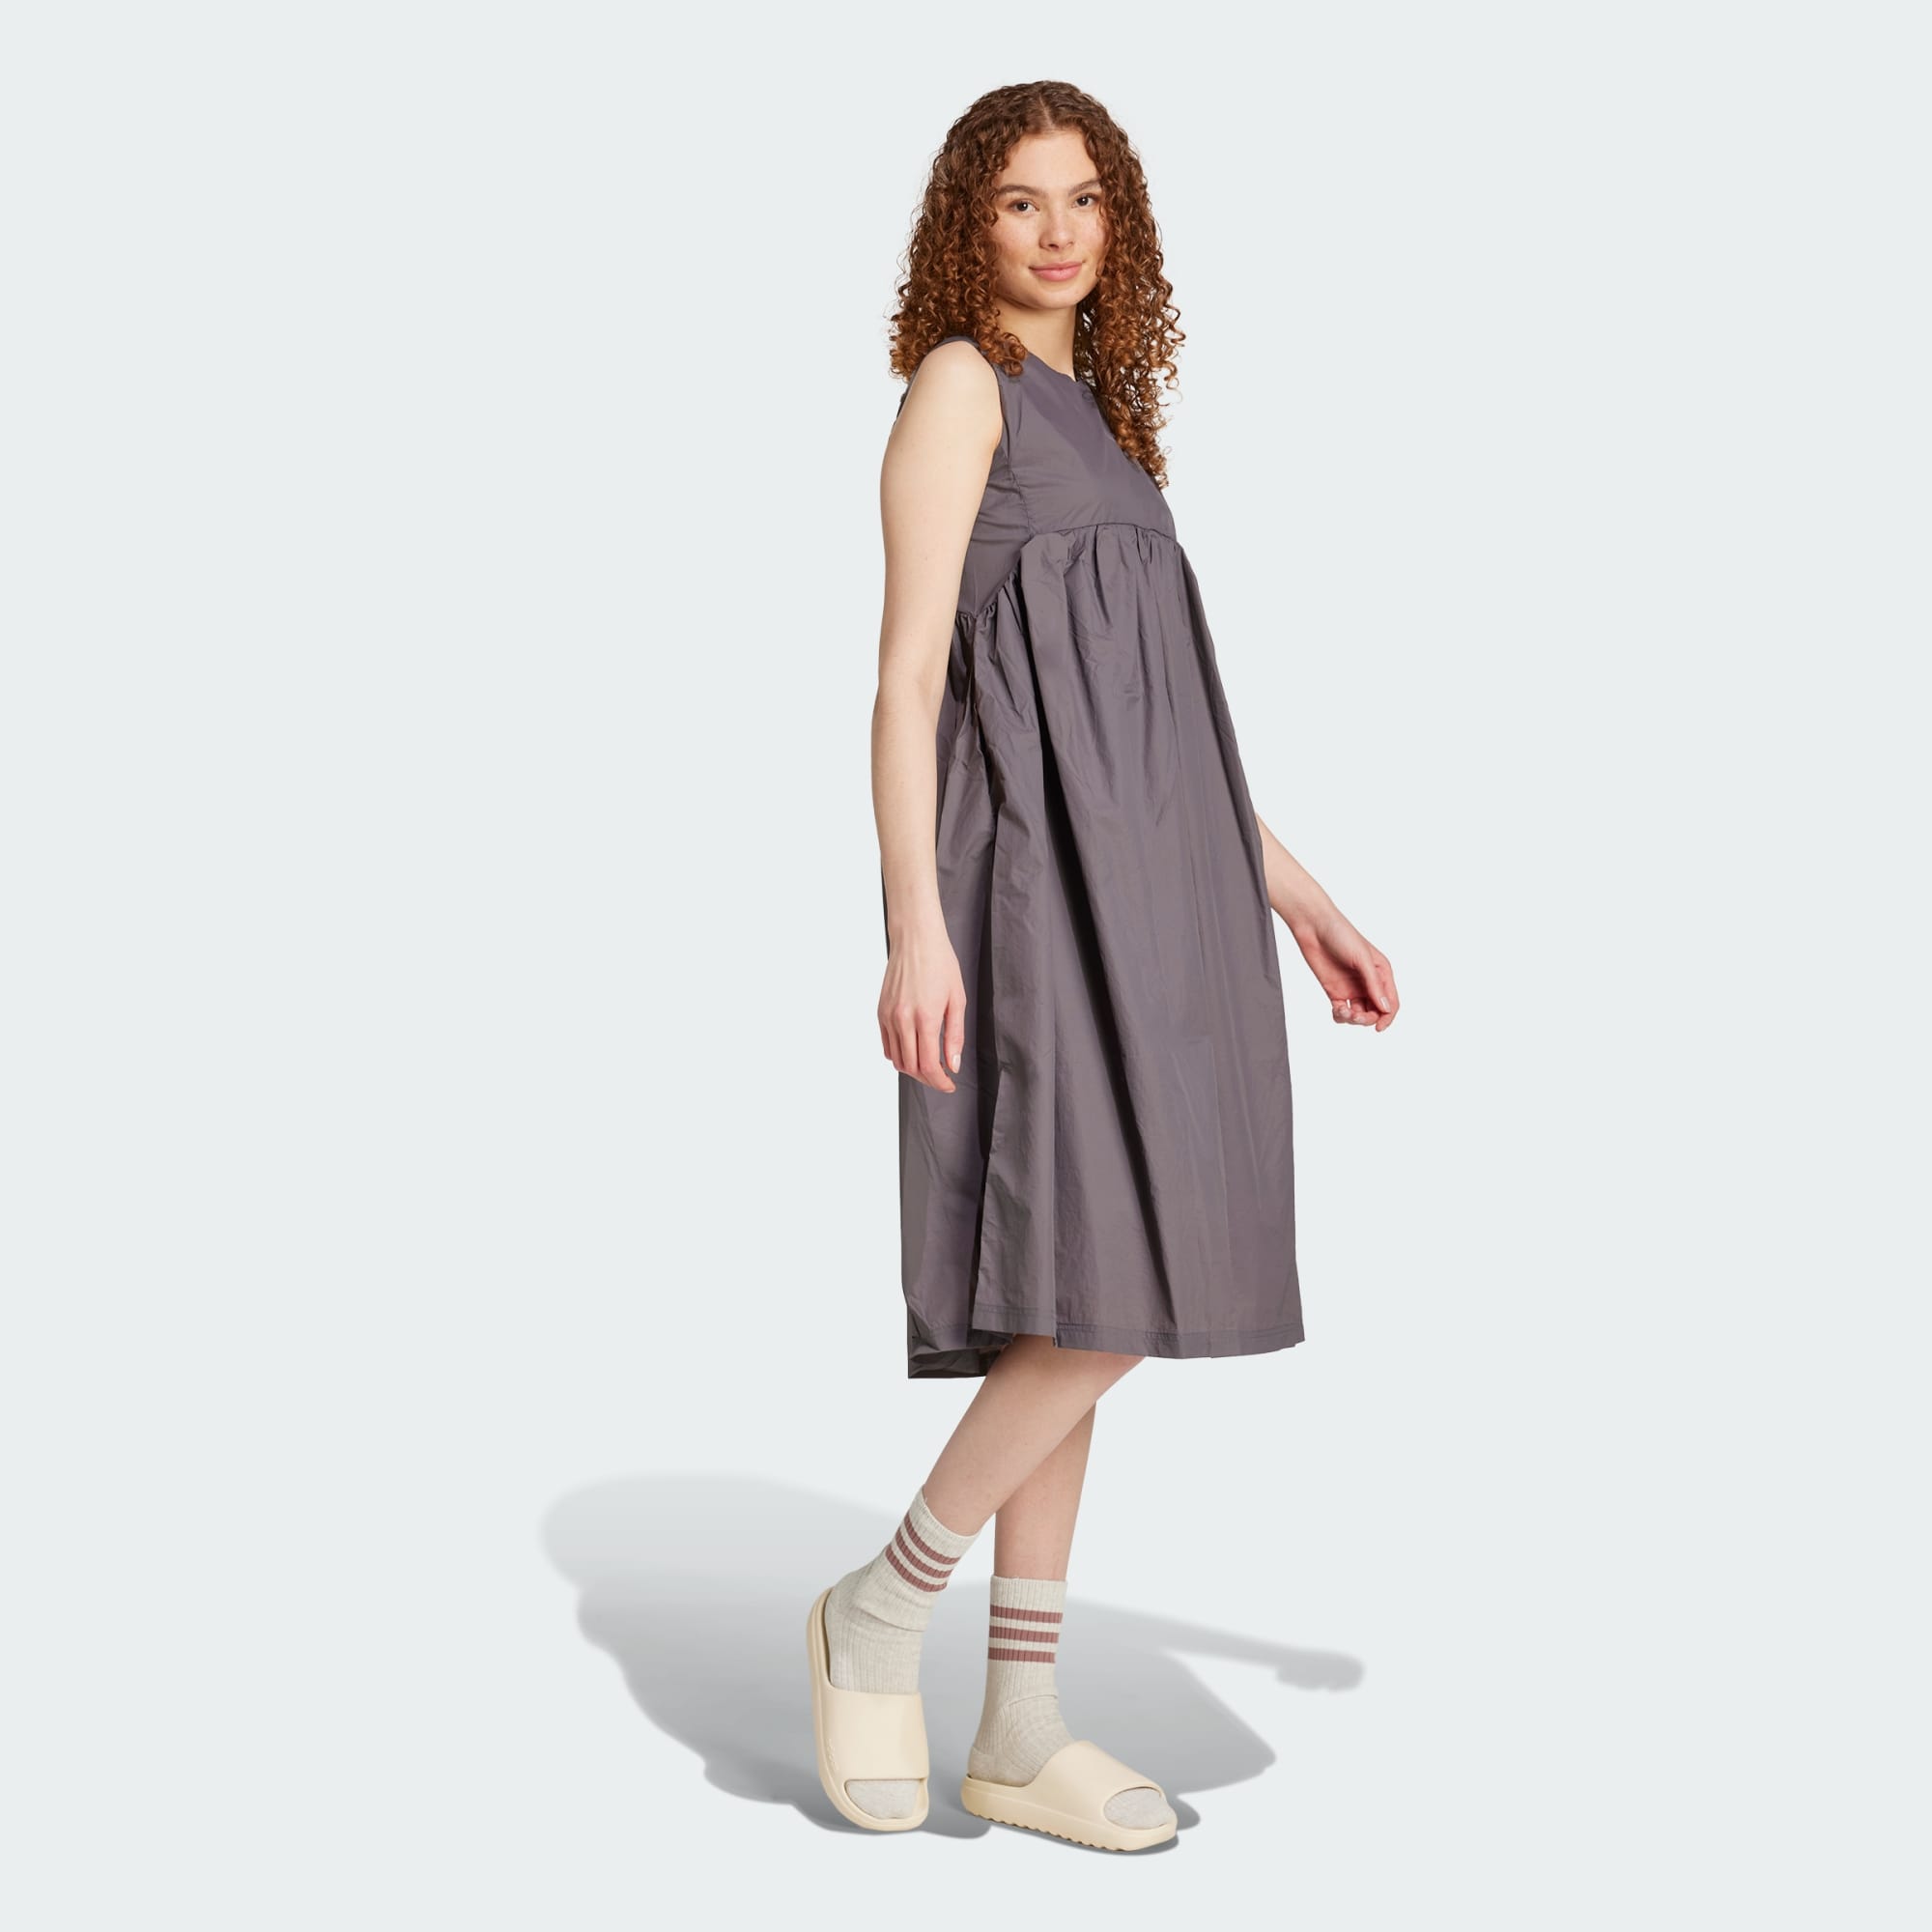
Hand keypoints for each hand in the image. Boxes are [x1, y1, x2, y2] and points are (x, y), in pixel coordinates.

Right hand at [879, 918, 967, 1090]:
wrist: (915, 939)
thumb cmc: (940, 963)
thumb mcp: (958, 999)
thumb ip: (955, 1035)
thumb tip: (952, 1064)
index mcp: (925, 1017)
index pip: (929, 1065)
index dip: (940, 1081)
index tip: (949, 1084)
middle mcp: (902, 1020)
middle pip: (911, 1067)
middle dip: (928, 1078)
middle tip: (942, 1076)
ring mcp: (888, 1016)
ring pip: (896, 1060)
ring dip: (913, 1069)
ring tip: (929, 1065)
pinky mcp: (880, 1012)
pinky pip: (886, 1045)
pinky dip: (899, 1056)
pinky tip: (913, 1051)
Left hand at [1291, 908, 1398, 1031]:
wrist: (1313, 926)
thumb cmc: (1341, 935)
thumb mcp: (1362, 959)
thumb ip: (1374, 984)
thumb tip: (1385, 1009)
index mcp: (1381, 973)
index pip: (1391, 1002)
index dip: (1387, 1017)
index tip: (1378, 1028)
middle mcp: (1368, 982)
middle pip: (1375, 1011)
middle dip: (1367, 1019)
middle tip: (1355, 1017)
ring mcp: (1351, 987)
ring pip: (1358, 1014)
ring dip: (1352, 1019)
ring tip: (1342, 1011)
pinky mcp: (1334, 990)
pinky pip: (1342, 1011)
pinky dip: (1340, 1016)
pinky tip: (1336, 1009)